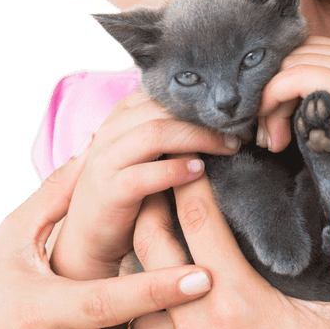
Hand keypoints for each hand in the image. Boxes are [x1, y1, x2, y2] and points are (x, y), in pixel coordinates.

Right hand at [51, 87, 244, 280]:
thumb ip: (171, 130)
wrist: (90, 236)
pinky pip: (144, 174)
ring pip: (155, 133)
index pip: (164, 92)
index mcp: (123, 115)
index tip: (233, 108)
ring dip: (198, 138)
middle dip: (205, 117)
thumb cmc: (128, 189)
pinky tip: (200, 172)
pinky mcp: (108, 191)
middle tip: (240, 128)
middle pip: (164, 108)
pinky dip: (174, 170)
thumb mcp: (147, 152)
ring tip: (228, 147)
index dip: (200, 98)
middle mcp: (111, 131)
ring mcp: (106, 160)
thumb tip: (219, 114)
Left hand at [133, 170, 329, 328]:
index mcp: (239, 304)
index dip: (189, 174)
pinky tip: (142, 285)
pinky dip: (134, 301)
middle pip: (148, 246)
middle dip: (148, 199)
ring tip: (142, 218)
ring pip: (132, 294)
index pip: (195, 218)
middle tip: (157, 166)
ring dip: (135, 253)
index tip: (192, 143)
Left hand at [258, 37, 329, 175]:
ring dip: (269, 102)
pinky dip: (272, 99)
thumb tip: (265, 88)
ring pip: (289, 65)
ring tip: (273, 142)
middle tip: (268, 137)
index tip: (268, 122)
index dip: (278, 81)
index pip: (302, 51)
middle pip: (293, 54)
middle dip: (270, 92)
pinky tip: (271, 132)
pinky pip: (293, 78)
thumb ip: (313, 95)